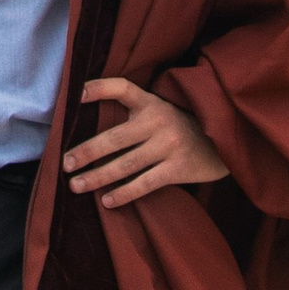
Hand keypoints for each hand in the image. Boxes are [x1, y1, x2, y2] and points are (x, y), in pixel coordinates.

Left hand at [62, 76, 228, 210]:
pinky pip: (145, 183)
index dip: (99, 88)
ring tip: (76, 186)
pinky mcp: (178, 168)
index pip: (122, 88)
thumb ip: (134, 114)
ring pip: (126, 164)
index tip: (76, 93)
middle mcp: (158, 121)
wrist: (224, 142)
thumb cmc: (180, 128)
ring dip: (98, 177)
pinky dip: (124, 193)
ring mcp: (169, 145)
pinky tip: (107, 201)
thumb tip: (90, 131)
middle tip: (65, 164)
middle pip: (115, 137)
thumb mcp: (161, 111)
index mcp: (151, 103)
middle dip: (87, 152)